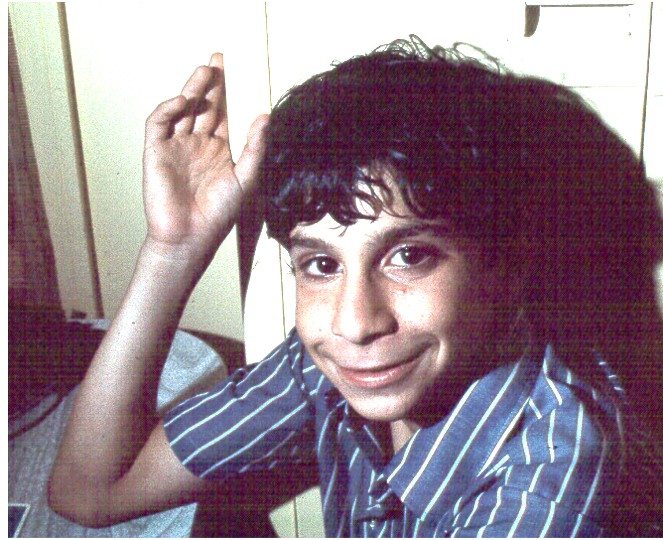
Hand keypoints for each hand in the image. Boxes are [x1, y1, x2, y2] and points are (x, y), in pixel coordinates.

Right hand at [142, 53, 267, 261]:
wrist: (192, 236)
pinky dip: (169, 109)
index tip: (228, 68)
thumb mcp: (245, 177)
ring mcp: (175, 147)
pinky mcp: (156, 152)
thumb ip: (255, 146)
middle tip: (217, 59)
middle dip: (209, 82)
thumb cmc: (219, 213)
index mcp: (217, 150)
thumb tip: (265, 115)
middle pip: (202, 105)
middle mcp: (196, 145)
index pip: (220, 112)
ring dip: (191, 89)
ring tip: (205, 72)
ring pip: (181, 110)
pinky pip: (159, 123)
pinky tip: (184, 101)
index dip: (224, 90)